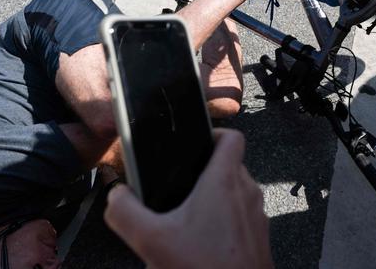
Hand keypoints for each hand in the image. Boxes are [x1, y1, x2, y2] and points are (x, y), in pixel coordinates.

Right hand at [104, 129, 273, 268]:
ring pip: (235, 193)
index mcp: (224, 181)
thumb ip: (125, 211)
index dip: (213, 133)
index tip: (194, 142)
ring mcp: (256, 217)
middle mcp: (247, 194)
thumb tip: (117, 195)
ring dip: (213, 199)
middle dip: (204, 172)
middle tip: (180, 186)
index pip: (231, 137)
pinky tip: (200, 243)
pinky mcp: (258, 240)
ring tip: (186, 218)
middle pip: (229, 166)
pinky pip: (240, 218)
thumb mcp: (151, 240)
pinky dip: (223, 222)